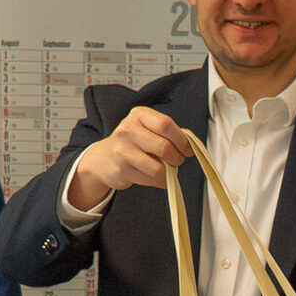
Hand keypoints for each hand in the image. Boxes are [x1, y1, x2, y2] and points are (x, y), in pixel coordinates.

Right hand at [67, 106, 191, 208]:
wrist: (104, 158)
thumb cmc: (133, 142)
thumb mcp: (148, 129)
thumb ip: (171, 132)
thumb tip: (191, 141)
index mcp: (138, 115)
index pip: (166, 124)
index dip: (182, 140)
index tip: (187, 149)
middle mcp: (128, 130)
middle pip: (164, 147)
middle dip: (177, 158)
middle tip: (178, 160)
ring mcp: (123, 150)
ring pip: (158, 168)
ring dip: (169, 172)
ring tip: (167, 168)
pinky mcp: (122, 170)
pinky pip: (151, 179)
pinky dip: (161, 181)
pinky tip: (157, 176)